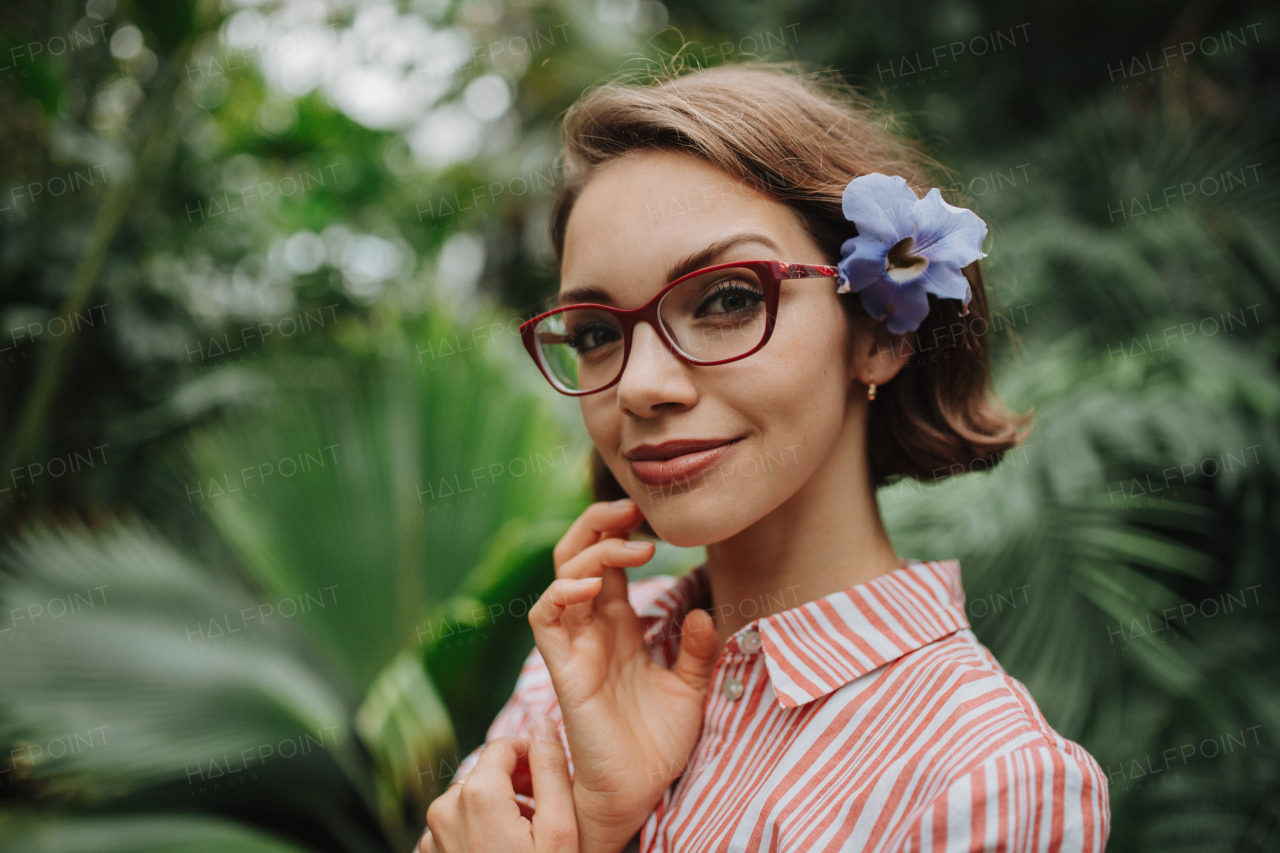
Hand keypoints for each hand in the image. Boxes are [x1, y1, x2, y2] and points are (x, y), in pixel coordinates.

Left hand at [420, 721, 576, 852]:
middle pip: (486, 773)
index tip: (551, 775)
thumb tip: (545, 724)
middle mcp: (444, 808)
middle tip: (545, 810)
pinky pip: (455, 825)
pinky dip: (478, 829)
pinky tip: (503, 850)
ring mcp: (432, 836)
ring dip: (498, 807)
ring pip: (470, 799)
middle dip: (516, 784)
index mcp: (477, 794)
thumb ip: (552, 769)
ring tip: (525, 836)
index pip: (504, 746)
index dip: (532, 754)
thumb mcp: (560, 828)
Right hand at [529, 499, 719, 852]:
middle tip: (633, 508)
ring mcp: (575, 645)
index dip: (620, 531)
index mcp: (619, 626)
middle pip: (577, 555)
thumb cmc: (657, 742)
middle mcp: (592, 628)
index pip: (607, 562)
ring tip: (634, 546)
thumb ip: (695, 649)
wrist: (640, 789)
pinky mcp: (564, 668)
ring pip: (563, 576)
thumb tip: (701, 612)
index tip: (649, 515)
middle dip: (599, 524)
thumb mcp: (690, 686)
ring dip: (593, 551)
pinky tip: (595, 584)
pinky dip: (563, 592)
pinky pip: (546, 618)